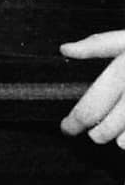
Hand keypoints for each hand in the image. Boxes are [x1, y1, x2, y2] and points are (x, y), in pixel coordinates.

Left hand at [59, 30, 124, 145]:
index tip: (66, 128)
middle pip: (108, 127)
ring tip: (115, 138)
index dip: (74, 122)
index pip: (91, 107)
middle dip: (97, 134)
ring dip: (119, 139)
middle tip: (93, 134)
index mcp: (123, 70)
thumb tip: (65, 49)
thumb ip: (98, 44)